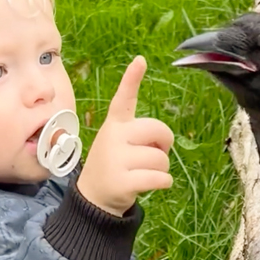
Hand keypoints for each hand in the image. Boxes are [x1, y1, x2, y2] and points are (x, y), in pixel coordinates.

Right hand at [76, 56, 173, 216]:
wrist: (94, 198)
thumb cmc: (115, 165)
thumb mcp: (119, 143)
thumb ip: (140, 135)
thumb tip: (164, 143)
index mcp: (115, 124)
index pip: (124, 98)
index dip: (132, 79)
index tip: (140, 60)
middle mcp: (114, 137)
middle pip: (160, 131)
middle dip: (165, 145)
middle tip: (151, 156)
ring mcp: (116, 159)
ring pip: (162, 159)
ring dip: (162, 169)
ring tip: (142, 173)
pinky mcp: (123, 182)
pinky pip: (161, 178)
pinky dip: (164, 183)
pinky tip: (150, 185)